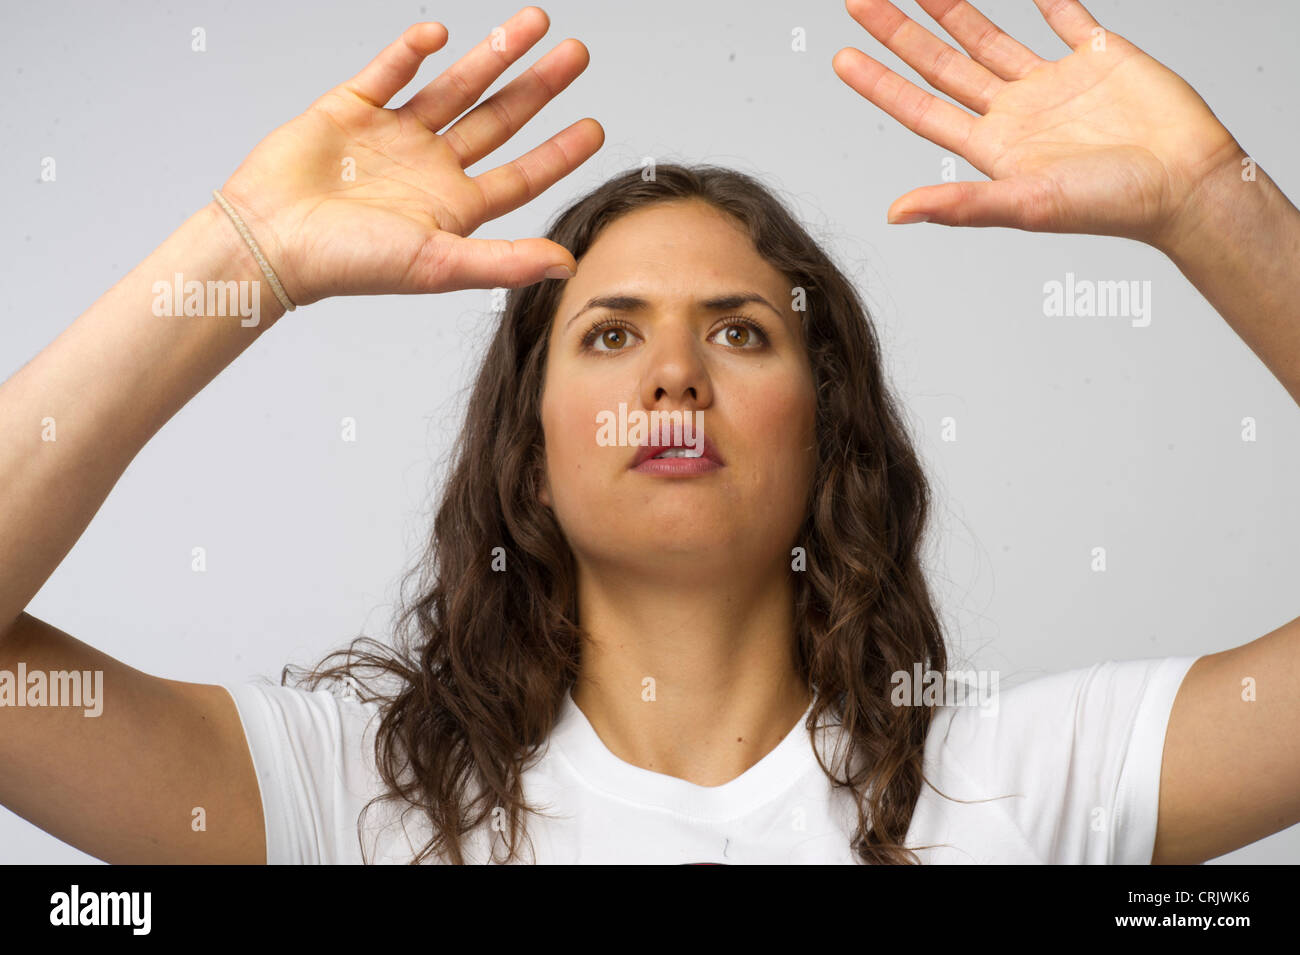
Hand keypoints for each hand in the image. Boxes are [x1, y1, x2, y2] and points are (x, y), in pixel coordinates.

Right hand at [218, 6, 602, 306]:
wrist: (269, 240)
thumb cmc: (348, 263)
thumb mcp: (438, 265)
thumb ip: (505, 262)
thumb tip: (566, 263)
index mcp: (453, 208)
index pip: (521, 175)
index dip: (559, 152)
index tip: (596, 126)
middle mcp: (429, 169)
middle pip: (498, 119)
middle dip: (539, 85)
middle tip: (577, 53)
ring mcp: (392, 137)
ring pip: (454, 87)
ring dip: (492, 55)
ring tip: (531, 23)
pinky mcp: (349, 110)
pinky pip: (389, 71)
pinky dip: (413, 50)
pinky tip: (441, 33)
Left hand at [832, 0, 1245, 248]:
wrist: (1187, 183)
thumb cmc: (1113, 206)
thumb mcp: (1027, 205)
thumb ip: (960, 204)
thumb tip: (895, 212)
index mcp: (994, 148)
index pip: (921, 109)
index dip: (879, 84)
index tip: (841, 56)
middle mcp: (1016, 114)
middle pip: (943, 65)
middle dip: (900, 34)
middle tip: (860, 0)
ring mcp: (1054, 84)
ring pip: (989, 36)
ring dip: (951, 8)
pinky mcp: (1097, 56)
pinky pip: (1062, 13)